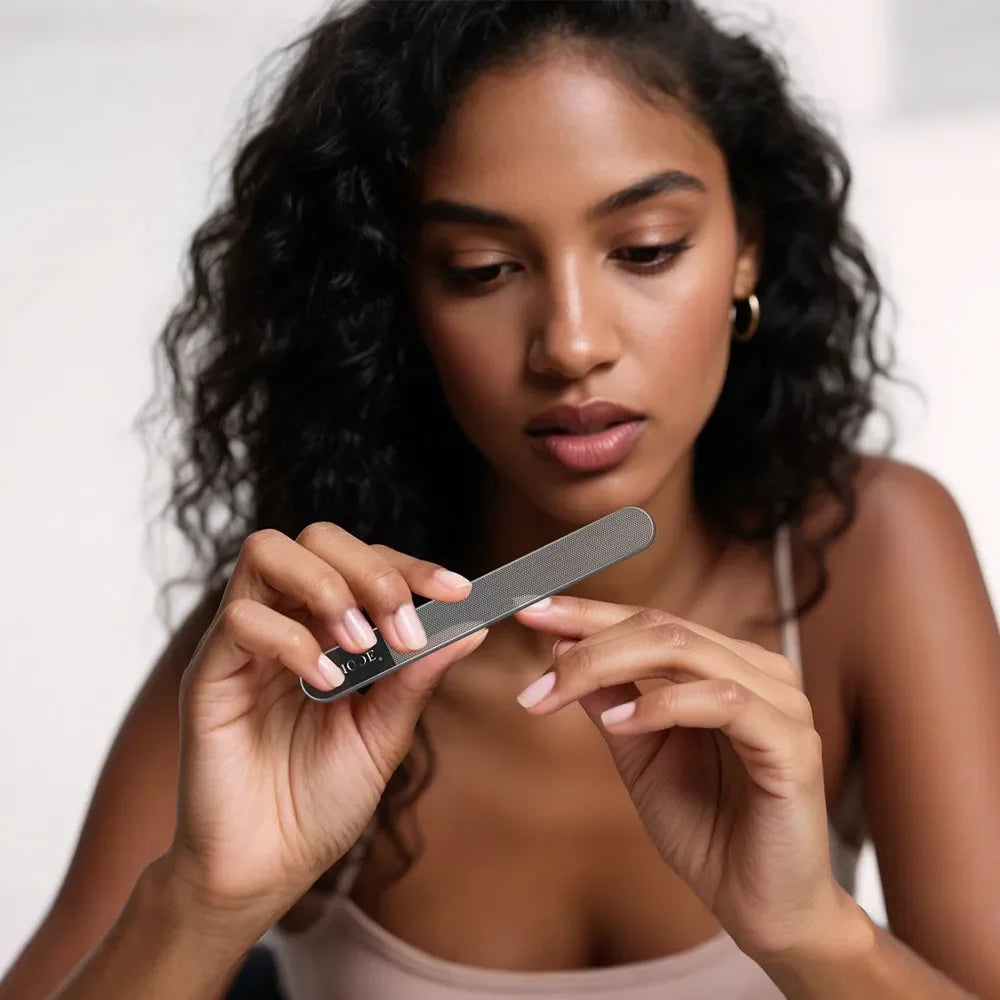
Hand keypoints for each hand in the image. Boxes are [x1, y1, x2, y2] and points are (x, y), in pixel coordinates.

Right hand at [163, 523, 488, 930]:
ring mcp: (244, 643)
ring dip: (328, 588)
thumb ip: (416, 678)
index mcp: (328, 629)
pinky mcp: (209, 673)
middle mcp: (285, 621)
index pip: (366, 560)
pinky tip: (323, 683)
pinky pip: (241, 618)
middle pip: (317, 536)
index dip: (413, 565)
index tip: (459, 591)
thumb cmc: (322, 802)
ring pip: (267, 552)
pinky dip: (292, 640)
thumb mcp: (385, 734)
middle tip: (403, 627)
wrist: (266, 868)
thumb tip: (471, 626)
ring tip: (362, 645)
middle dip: (371, 569)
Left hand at [513, 595, 844, 957]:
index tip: (529, 613)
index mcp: (725, 666)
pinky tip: (621, 724)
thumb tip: (560, 650)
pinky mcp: (792, 743)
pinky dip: (663, 705)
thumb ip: (609, 698)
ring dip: (610, 666)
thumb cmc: (705, 827)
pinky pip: (723, 701)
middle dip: (588, 644)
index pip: (650, 620)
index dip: (587, 613)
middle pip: (662, 627)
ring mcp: (781, 703)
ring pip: (686, 650)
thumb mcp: (638, 753)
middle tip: (538, 674)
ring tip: (560, 693)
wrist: (760, 907)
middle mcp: (758, 671)